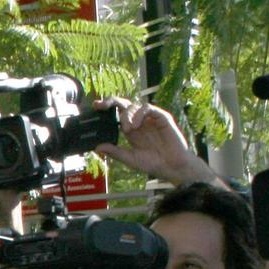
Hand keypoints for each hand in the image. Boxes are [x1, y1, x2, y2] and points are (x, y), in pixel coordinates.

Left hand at [93, 97, 214, 185]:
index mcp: (131, 130)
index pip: (117, 114)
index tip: (95, 106)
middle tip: (101, 105)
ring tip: (128, 130)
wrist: (172, 167)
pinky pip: (148, 108)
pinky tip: (136, 126)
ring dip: (127, 115)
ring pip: (134, 105)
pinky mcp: (162, 117)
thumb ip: (115, 152)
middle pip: (124, 105)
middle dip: (111, 102)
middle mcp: (139, 122)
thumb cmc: (153, 163)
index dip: (107, 108)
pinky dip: (139, 114)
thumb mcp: (130, 159)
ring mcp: (150, 119)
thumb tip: (98, 147)